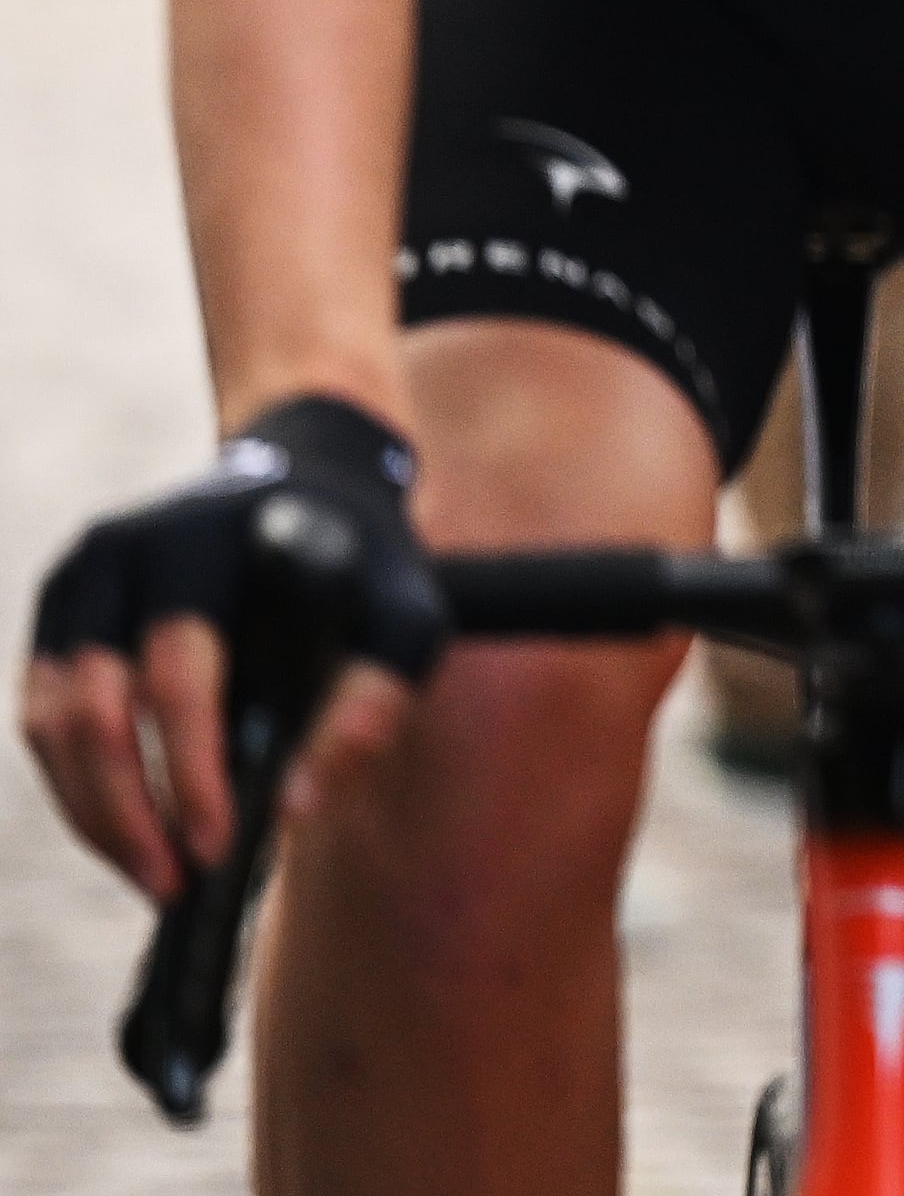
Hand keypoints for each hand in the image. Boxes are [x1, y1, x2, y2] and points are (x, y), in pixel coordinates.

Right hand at [23, 399, 444, 903]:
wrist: (309, 480)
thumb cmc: (362, 561)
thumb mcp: (403, 615)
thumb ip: (372, 702)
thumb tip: (294, 807)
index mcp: (207, 541)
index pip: (179, 673)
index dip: (192, 770)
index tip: (218, 845)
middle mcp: (124, 552)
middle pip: (95, 709)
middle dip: (129, 811)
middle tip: (173, 880)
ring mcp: (80, 581)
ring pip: (53, 723)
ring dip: (95, 812)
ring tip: (153, 871)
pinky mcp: (60, 615)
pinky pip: (44, 718)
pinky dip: (79, 784)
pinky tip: (129, 828)